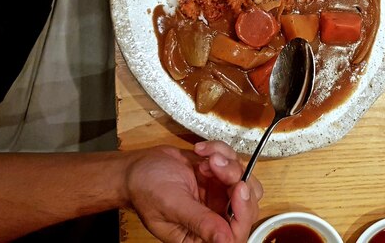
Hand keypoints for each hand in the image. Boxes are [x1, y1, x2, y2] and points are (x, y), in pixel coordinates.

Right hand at [125, 141, 262, 241]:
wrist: (137, 167)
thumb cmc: (145, 189)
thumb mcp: (172, 205)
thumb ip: (200, 221)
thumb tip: (225, 241)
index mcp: (200, 236)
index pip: (235, 234)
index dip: (243, 212)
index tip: (238, 187)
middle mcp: (214, 218)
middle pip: (247, 204)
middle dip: (234, 179)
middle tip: (215, 164)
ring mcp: (218, 196)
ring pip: (244, 180)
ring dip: (228, 163)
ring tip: (206, 157)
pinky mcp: (218, 176)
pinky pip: (233, 162)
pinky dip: (220, 151)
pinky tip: (201, 151)